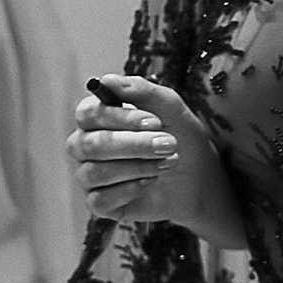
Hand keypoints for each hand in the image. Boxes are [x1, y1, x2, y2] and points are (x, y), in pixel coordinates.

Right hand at [66, 74, 231, 228]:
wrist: (197, 176)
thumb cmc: (179, 135)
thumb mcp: (169, 107)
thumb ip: (141, 91)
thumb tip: (107, 80)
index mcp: (97, 117)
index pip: (88, 114)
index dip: (119, 118)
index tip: (154, 121)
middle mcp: (86, 145)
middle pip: (90, 144)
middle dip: (133, 144)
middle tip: (168, 143)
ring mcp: (90, 175)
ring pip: (95, 172)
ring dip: (137, 166)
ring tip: (167, 161)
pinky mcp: (100, 203)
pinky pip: (99, 199)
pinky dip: (129, 189)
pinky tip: (150, 181)